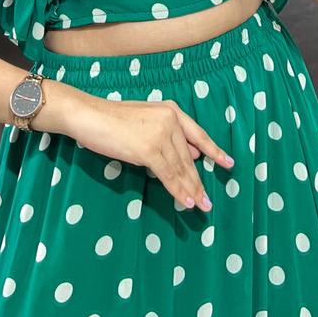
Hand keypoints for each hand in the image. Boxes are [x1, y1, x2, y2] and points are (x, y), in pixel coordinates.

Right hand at [69, 94, 234, 211]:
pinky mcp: (148, 149)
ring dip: (191, 190)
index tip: (228, 163)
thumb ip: (167, 134)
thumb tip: (191, 153)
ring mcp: (160, 134)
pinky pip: (168, 175)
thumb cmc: (111, 119)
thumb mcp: (145, 121)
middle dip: (198, 181)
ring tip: (200, 205)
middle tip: (207, 200)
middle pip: (188, 157)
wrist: (89, 115)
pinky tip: (186, 202)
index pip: (198, 134)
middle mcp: (170, 120)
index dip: (214, 151)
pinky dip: (178, 191)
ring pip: (180, 168)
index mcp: (171, 110)